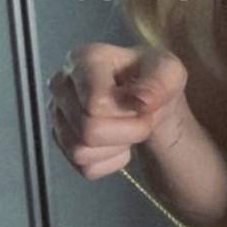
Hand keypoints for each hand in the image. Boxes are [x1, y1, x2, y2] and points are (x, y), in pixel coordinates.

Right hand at [47, 43, 187, 180]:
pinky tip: (117, 141)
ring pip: (81, 152)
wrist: (148, 100)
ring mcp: (56, 114)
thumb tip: (141, 101)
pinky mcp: (60, 140)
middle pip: (88, 130)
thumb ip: (159, 84)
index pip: (95, 103)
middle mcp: (61, 83)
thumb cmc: (154, 80)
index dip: (127, 112)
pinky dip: (110, 161)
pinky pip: (85, 168)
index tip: (144, 102)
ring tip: (128, 127)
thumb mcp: (170, 73)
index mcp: (84, 59)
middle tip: (142, 119)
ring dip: (117, 146)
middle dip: (127, 132)